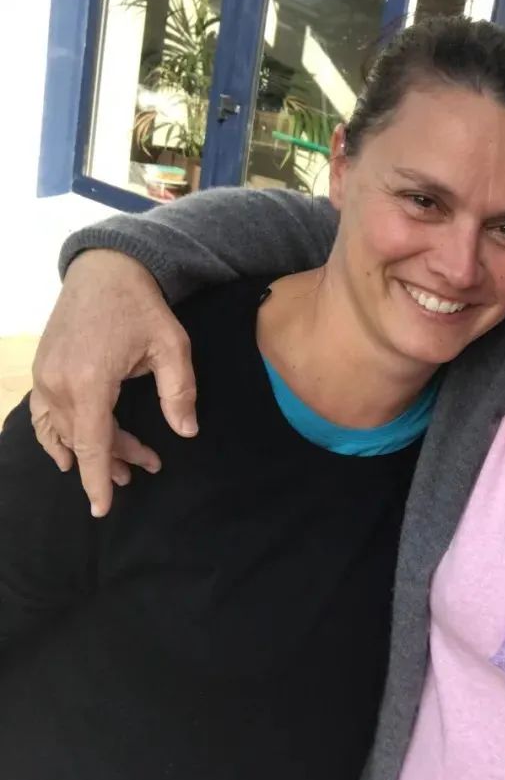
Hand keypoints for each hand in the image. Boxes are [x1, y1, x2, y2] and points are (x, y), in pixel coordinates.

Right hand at [31, 250, 197, 515]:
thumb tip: (187, 432)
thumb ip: (180, 392)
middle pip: (83, 439)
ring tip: (124, 466)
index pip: (92, 443)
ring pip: (64, 430)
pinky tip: (68, 455)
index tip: (102, 508)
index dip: (98, 479)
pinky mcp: (42, 369)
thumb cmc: (142, 307)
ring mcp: (45, 375)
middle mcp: (59, 382)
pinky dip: (56, 437)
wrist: (105, 270)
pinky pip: (42, 415)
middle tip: (149, 467)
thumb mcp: (172, 346)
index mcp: (91, 380)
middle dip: (115, 459)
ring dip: (91, 450)